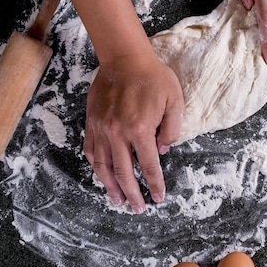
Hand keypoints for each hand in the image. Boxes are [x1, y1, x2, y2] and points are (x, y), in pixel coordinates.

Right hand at [83, 52, 183, 212]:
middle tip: (136, 208)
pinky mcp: (92, 123)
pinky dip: (97, 166)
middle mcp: (118, 133)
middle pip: (124, 172)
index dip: (154, 184)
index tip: (157, 197)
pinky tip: (102, 176)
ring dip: (110, 186)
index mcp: (140, 129)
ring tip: (117, 200)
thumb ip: (171, 129)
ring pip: (103, 166)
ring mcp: (102, 129)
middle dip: (131, 193)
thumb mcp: (175, 100)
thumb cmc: (154, 77)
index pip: (149, 165)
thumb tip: (162, 150)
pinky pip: (91, 150)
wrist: (125, 58)